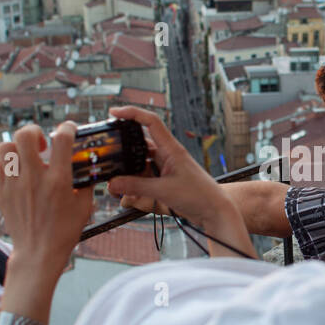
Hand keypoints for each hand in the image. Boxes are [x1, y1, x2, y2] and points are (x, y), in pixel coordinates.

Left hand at [0, 122, 93, 286]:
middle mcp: (34, 178)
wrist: (38, 253)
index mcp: (58, 180)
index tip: (69, 130)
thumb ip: (86, 183)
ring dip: (17, 147)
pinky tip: (14, 171)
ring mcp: (14, 185)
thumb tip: (87, 167)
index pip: (62, 139)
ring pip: (5, 147)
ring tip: (25, 157)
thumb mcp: (84, 206)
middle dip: (35, 131)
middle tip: (41, 143)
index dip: (68, 128)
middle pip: (25, 135)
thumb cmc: (63, 232)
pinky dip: (3, 163)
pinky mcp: (1, 193)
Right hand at [106, 106, 233, 230]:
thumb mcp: (164, 190)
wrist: (215, 212)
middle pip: (140, 144)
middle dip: (123, 151)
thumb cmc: (199, 196)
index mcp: (171, 149)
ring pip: (140, 163)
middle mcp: (168, 155)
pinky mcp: (165, 181)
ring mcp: (166, 168)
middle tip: (109, 158)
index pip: (150, 122)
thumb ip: (136, 187)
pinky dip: (135, 183)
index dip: (132, 113)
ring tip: (116, 185)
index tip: (114, 113)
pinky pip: (145, 177)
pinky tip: (128, 193)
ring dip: (128, 172)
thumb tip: (112, 184)